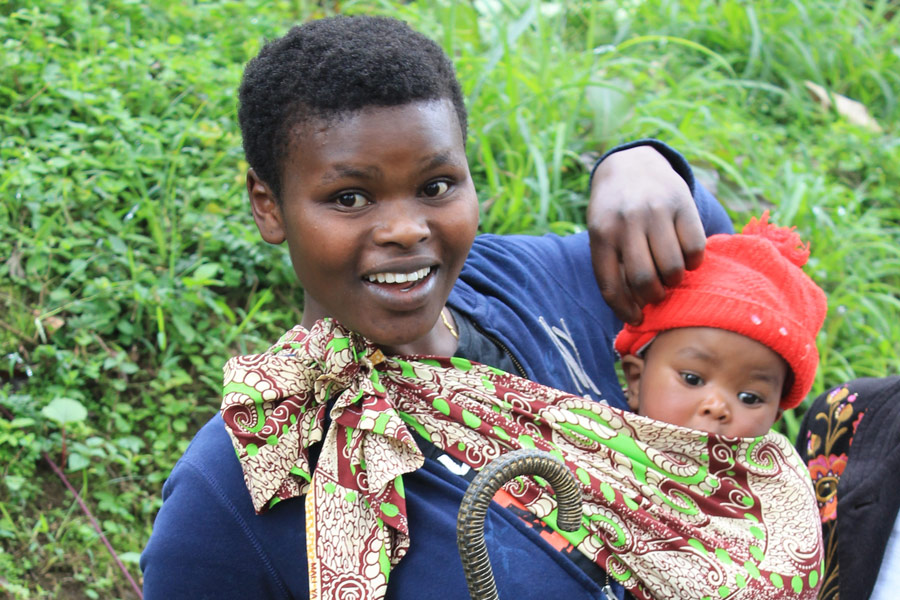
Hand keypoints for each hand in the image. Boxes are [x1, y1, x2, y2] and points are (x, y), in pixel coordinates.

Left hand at [587, 145, 705, 324]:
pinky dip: (693, 262)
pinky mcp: (682, 204)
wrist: (631, 164)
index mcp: (601, 235)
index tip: (637, 318)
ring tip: (670, 275)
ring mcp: (656, 212)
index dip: (625, 310)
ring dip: (674, 281)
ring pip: (673, 268)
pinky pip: (695, 248)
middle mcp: (627, 222)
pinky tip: (685, 256)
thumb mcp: (602, 233)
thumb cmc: (614, 212)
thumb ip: (612, 266)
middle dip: (653, 297)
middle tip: (657, 294)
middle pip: (644, 281)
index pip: (611, 286)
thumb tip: (633, 312)